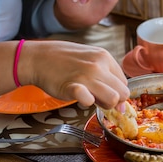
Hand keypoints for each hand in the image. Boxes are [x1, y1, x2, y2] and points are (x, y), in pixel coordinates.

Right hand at [0, 40, 129, 109]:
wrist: (37, 58)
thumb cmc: (64, 60)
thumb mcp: (90, 59)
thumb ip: (106, 76)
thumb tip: (122, 104)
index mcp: (105, 57)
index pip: (124, 83)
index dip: (117, 93)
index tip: (105, 95)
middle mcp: (99, 65)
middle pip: (122, 94)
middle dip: (113, 101)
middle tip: (97, 98)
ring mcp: (86, 76)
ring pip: (113, 99)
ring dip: (103, 104)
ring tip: (90, 98)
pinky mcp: (73, 87)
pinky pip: (89, 100)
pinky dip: (87, 103)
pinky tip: (80, 98)